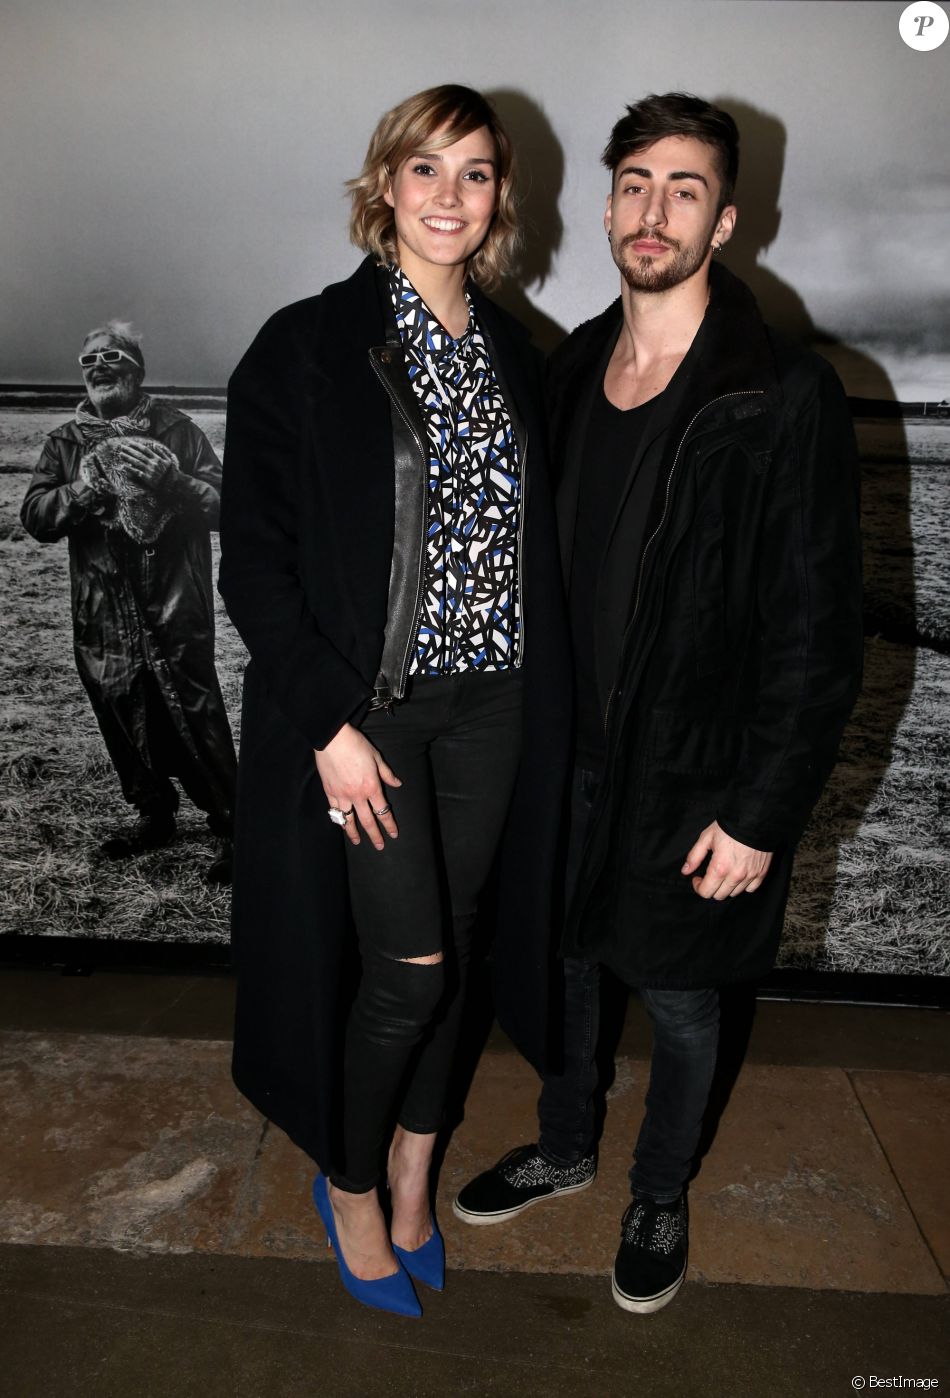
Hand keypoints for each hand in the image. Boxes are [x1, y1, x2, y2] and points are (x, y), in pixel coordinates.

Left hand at [115, 439, 176, 485]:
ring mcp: (149, 471)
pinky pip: (136, 472)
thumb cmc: (169, 473)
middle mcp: (152, 463)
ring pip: (136, 462)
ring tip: (121, 454)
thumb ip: (162, 453)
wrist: (170, 485)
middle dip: (129, 450)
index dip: (136, 446)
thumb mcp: (169, 461)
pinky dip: (130, 469)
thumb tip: (155, 445)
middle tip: (122, 447)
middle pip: (139, 455)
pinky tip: (124, 466)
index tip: (130, 443)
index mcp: (157, 458)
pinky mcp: (147, 478)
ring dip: (128, 458)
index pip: (145, 450)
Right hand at [314, 723, 400, 850]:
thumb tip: (397, 784)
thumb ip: (387, 774)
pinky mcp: (329, 791)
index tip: (393, 834)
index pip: (383, 811)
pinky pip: (335, 810)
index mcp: (372, 787)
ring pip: (348, 820)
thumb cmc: (356, 745)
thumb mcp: (377, 758)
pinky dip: (339, 819)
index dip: (389, 825)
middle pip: (367, 821)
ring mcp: (342, 795)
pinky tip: (342, 824)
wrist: (332, 739)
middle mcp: (357, 795)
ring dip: (354, 833)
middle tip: (379, 846)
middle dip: (375, 835)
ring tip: (357, 841)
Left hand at [681, 820, 772, 900]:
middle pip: (719, 895)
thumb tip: (686, 871)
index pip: (706, 892)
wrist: (755, 819)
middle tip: (710, 876)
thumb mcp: (707, 837)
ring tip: (724, 874)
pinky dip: (743, 885)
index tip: (697, 879)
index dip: (698, 887)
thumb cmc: (730, 826)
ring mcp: (750, 876)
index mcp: (720, 868)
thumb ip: (694, 856)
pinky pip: (750, 889)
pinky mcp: (761, 873)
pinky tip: (739, 875)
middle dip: (711, 887)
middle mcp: (735, 876)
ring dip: (726, 887)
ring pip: (734, 893)